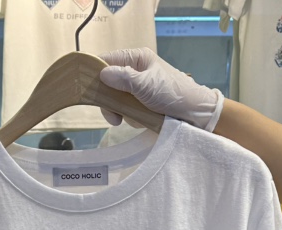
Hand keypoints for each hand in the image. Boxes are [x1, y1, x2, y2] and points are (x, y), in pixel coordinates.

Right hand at [99, 48, 223, 131]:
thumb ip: (122, 78)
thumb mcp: (145, 85)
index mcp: (137, 58)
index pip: (108, 60)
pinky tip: (142, 120)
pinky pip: (128, 109)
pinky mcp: (143, 103)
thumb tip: (101, 74)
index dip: (95, 73)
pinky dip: (133, 117)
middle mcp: (136, 71)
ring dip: (124, 111)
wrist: (194, 113)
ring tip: (135, 118)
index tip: (87, 90)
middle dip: (110, 101)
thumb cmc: (172, 93)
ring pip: (117, 99)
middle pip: (109, 84)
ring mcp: (139, 88)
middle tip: (114, 118)